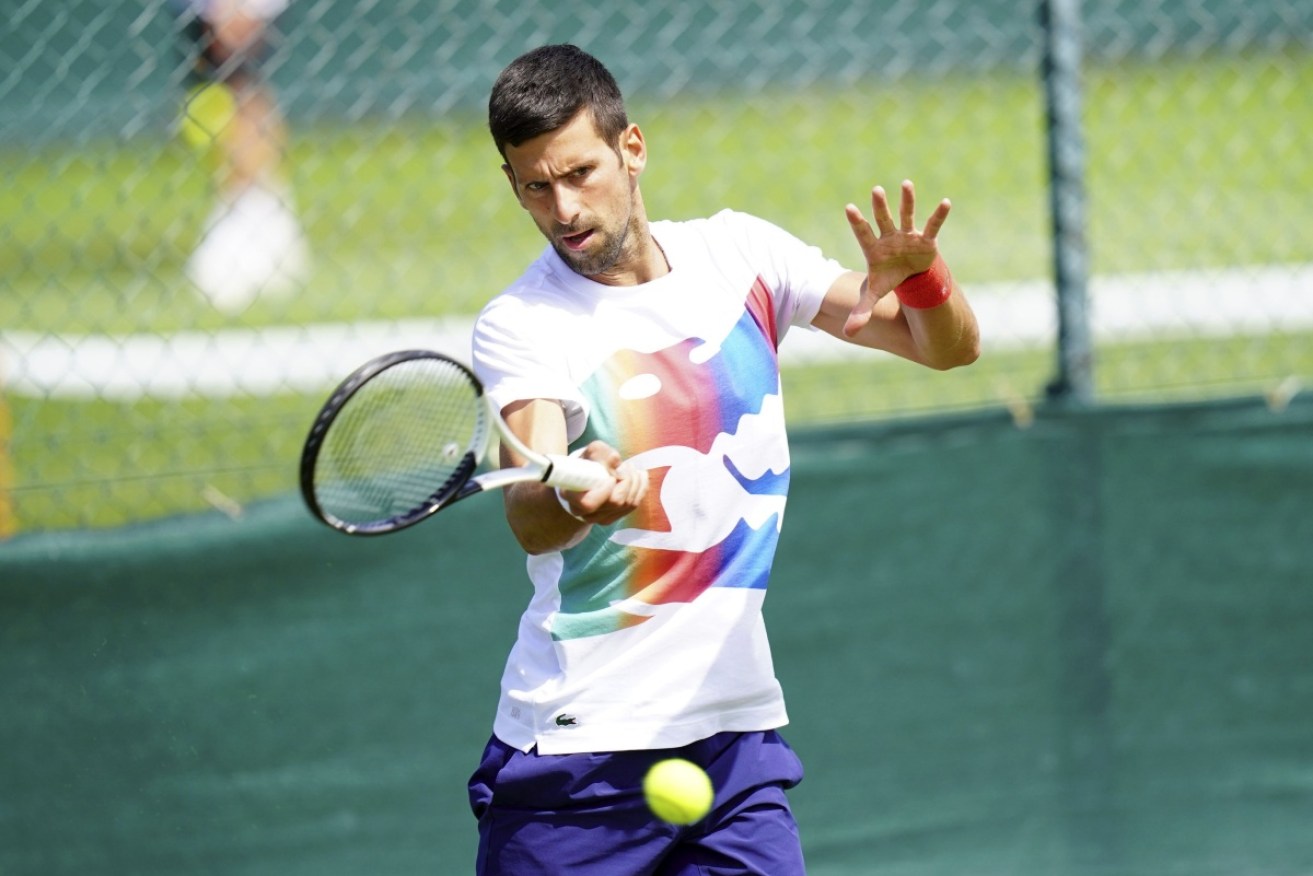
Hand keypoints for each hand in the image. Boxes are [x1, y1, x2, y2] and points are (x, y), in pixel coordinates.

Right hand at [560, 440, 647, 524]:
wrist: (589, 476)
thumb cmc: (589, 462)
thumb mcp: (591, 452)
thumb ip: (601, 454)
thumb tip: (616, 461)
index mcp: (572, 496)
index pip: (589, 503)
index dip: (604, 490)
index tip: (610, 476)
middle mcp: (585, 513)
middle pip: (615, 502)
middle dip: (626, 480)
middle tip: (624, 465)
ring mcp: (600, 518)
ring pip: (628, 504)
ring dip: (635, 482)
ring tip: (630, 467)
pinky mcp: (614, 518)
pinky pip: (634, 505)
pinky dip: (641, 488)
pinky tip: (640, 476)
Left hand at [842, 180, 950, 335]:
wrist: (909, 278)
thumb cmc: (888, 280)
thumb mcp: (874, 296)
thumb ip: (861, 311)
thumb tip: (848, 333)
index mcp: (874, 249)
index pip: (863, 234)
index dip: (857, 222)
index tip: (849, 208)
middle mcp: (889, 238)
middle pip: (883, 220)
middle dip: (880, 207)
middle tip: (876, 190)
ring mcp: (907, 236)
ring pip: (906, 215)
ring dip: (907, 201)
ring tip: (906, 184)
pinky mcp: (925, 239)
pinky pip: (933, 225)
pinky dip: (939, 215)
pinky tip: (946, 202)